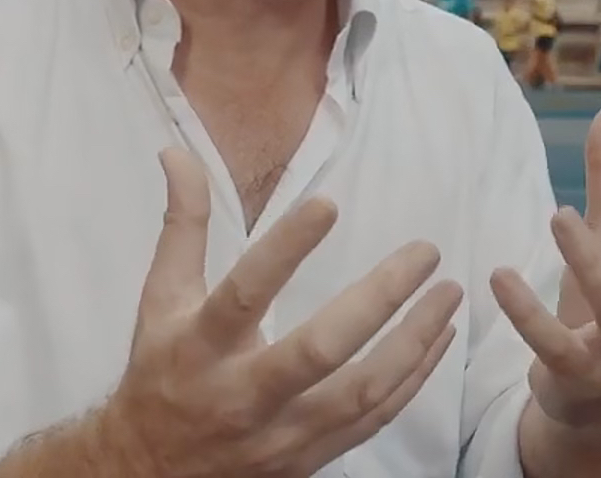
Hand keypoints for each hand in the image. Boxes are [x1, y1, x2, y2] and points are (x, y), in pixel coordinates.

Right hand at [99, 149, 464, 477]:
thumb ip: (183, 226)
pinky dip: (412, 379)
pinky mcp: (309, 457)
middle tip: (425, 253)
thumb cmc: (161, 373)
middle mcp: (242, 394)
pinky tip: (438, 339)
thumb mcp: (160, 298)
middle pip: (319, 350)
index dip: (285, 249)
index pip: (244, 294)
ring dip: (414, 341)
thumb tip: (179, 154)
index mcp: (201, 347)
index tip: (328, 205)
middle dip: (379, 299)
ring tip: (449, 293)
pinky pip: (373, 419)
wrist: (150, 471)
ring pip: (360, 392)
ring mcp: (281, 433)